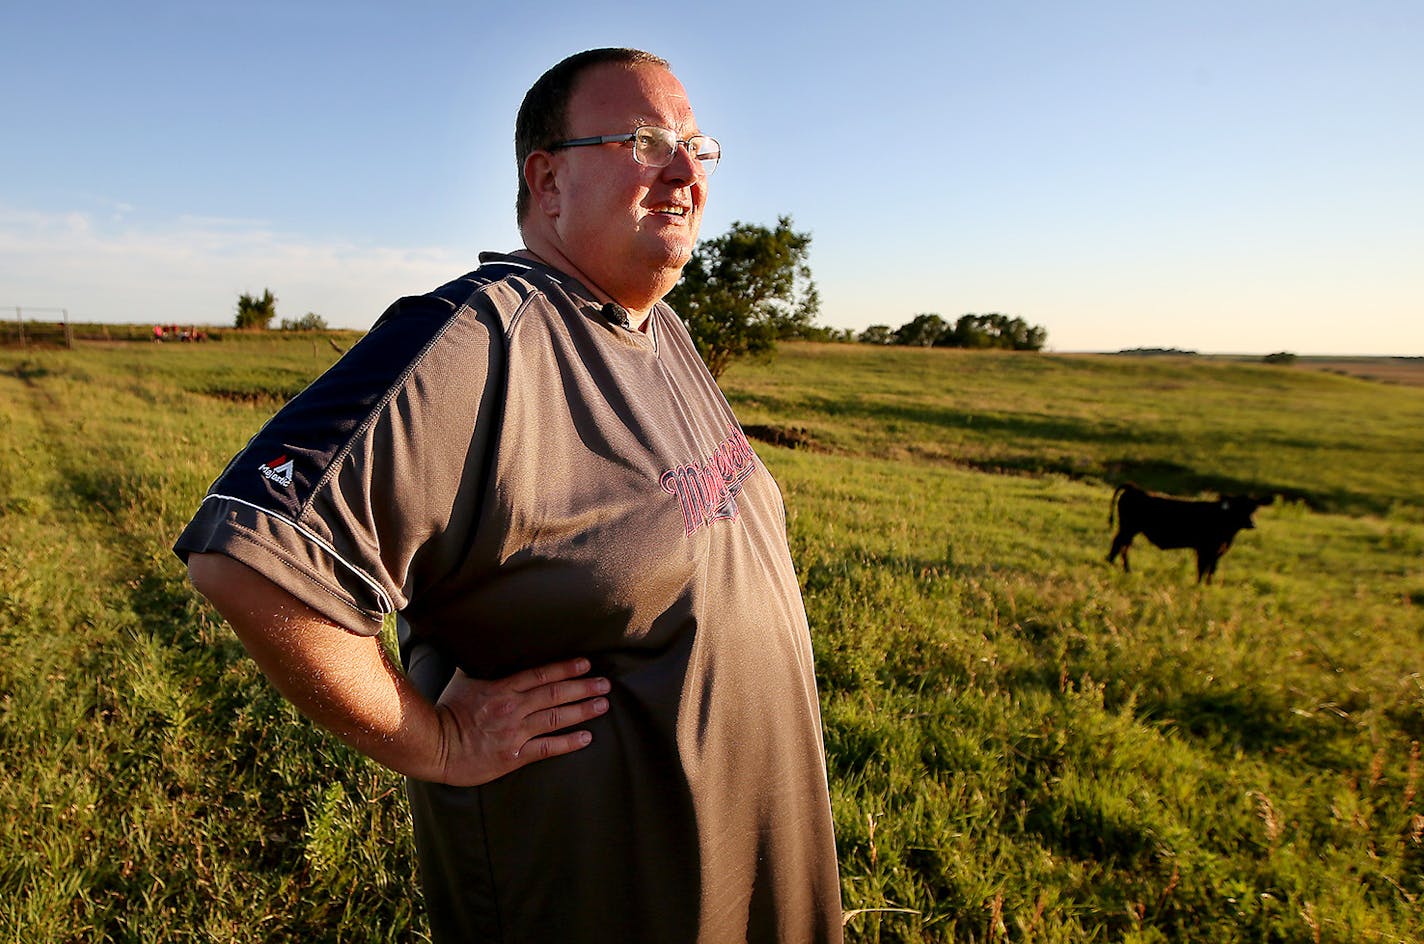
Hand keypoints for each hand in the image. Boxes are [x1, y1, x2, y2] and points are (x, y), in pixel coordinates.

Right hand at [432, 657, 609, 785]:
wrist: (434, 746)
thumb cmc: (446, 712)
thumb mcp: (464, 681)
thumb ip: (481, 666)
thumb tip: (484, 645)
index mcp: (502, 689)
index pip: (541, 675)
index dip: (566, 668)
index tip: (586, 664)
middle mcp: (513, 709)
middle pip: (555, 694)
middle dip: (584, 688)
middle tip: (605, 684)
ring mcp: (515, 733)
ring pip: (556, 718)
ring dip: (583, 711)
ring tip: (603, 705)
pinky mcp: (514, 756)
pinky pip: (547, 748)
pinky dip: (569, 742)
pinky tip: (587, 737)